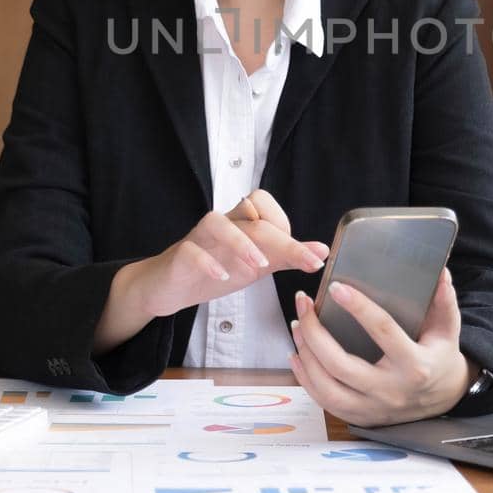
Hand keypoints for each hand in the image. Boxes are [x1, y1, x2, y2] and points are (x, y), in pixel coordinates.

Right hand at [132, 189, 328, 318]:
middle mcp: (221, 224)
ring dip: (241, 242)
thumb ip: (286, 256)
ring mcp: (199, 238)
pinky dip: (207, 262)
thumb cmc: (215, 270)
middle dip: (283, 239)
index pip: (264, 205)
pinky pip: (191, 251)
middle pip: (251, 217)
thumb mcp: (256, 265)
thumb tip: (322, 250)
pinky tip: (222, 277)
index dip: (287, 225)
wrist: (169, 288)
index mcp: (240, 223)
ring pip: (217, 222)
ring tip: (261, 266)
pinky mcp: (179, 256)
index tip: (310, 255)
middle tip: (308, 261)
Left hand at [288, 267, 472, 426]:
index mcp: (415, 365)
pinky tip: (297, 355)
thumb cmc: (441, 357)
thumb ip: (444, 301)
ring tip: (297, 326)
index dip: (359, 308)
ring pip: (327, 388)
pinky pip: (325, 402)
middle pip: (341, 365)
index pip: (383, 331)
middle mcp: (391, 390)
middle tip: (303, 304)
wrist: (444, 399)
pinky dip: (306, 379)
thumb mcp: (447, 329)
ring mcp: (374, 408)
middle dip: (315, 333)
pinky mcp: (361, 417)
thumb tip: (441, 272)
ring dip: (306, 356)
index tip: (336, 287)